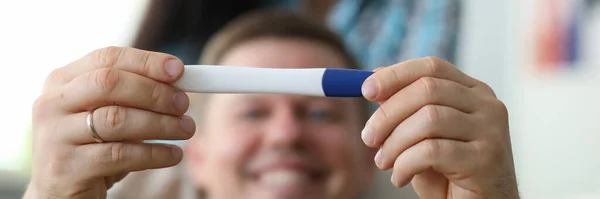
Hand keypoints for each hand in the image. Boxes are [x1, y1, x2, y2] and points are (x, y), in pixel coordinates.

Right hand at [25, 47, 195, 197]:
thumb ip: (133, 94)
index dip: (146, 62)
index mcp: (62, 81)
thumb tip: (179, 80)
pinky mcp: (66, 168)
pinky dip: (154, 153)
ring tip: (187, 129)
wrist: (61, 193)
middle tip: (183, 104)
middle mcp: (52, 104)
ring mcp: (55, 136)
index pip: (107, 58)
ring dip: (161, 124)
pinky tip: (173, 154)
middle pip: (109, 83)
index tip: (179, 70)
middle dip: (154, 92)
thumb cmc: (91, 147)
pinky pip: (120, 155)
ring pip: (116, 120)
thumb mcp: (106, 114)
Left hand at [360, 57, 518, 198]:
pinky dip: (406, 164)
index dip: (395, 75)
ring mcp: (491, 131)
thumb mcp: (420, 136)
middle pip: (427, 89)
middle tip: (368, 138)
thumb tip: (373, 80)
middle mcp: (487, 106)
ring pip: (429, 119)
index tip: (365, 90)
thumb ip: (404, 108)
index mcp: (472, 92)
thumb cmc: (448, 174)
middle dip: (388, 113)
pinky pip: (432, 151)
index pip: (431, 67)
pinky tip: (400, 178)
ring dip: (395, 142)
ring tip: (384, 163)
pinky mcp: (486, 159)